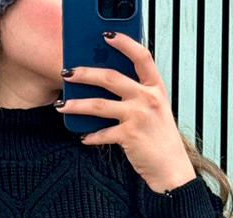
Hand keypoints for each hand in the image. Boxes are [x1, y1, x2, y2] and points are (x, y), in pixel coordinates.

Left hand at [55, 31, 195, 193]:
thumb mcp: (155, 111)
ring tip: (62, 105)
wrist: (171, 168)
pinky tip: (83, 138)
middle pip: (111, 77)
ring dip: (77, 104)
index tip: (107, 36)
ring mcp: (138, 117)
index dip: (125, 43)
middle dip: (86, 73)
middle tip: (68, 73)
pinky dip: (91, 137)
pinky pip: (102, 134)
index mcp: (156, 88)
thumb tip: (108, 86)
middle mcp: (148, 99)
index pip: (142, 57)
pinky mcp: (129, 136)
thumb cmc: (160, 139)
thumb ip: (137, 96)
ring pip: (99, 105)